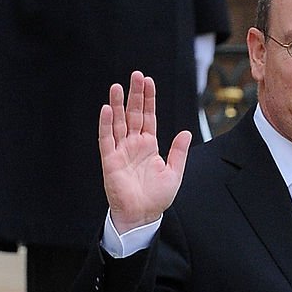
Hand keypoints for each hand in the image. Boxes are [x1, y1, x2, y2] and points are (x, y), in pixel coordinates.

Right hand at [98, 70, 191, 233]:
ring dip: (117, 104)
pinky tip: (107, 109)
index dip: (148, 99)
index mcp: (149, 145)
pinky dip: (106, 124)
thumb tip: (186, 132)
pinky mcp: (110, 160)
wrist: (142, 216)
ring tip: (117, 86)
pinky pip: (106, 139)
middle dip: (134, 95)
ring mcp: (121, 150)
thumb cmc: (156, 198)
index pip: (148, 116)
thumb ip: (178, 152)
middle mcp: (134, 144)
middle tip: (136, 75)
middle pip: (133, 114)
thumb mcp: (174, 173)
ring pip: (118, 122)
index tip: (148, 81)